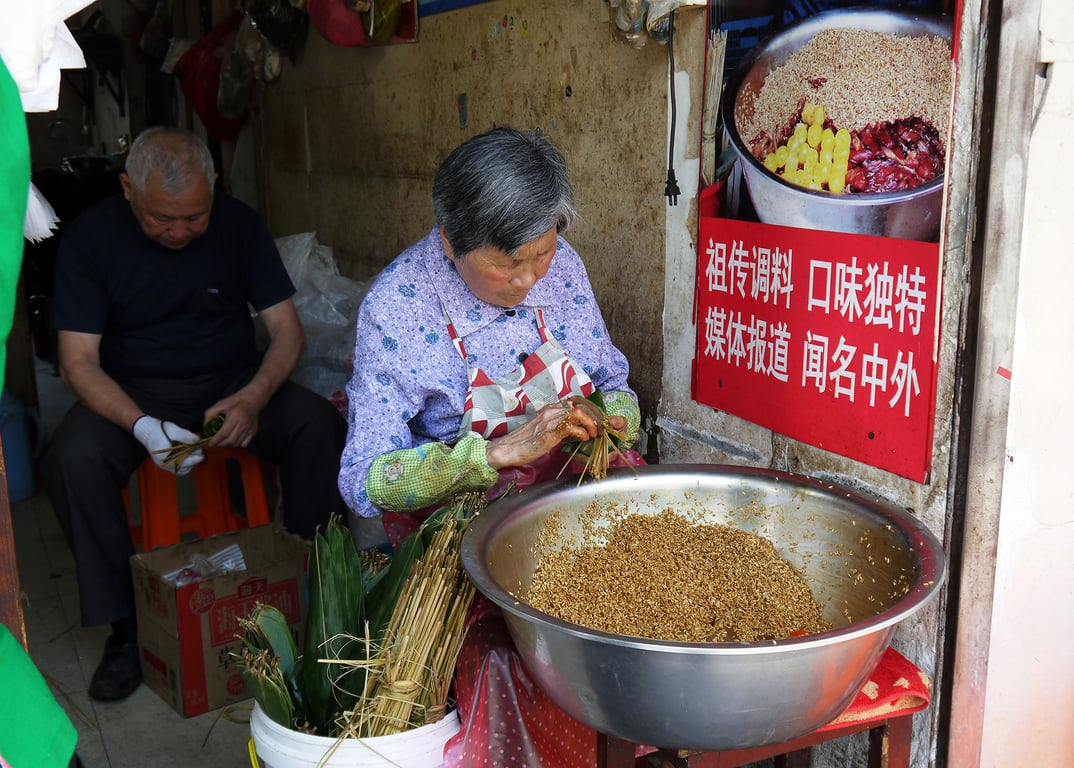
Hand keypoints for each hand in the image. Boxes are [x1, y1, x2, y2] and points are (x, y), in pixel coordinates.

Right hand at [132, 415, 204, 474]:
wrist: (147, 431)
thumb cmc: (160, 430)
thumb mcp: (174, 430)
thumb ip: (186, 436)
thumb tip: (198, 441)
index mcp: (166, 457)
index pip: (185, 463)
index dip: (196, 457)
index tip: (201, 450)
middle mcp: (164, 464)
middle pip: (185, 468)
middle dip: (194, 459)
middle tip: (198, 449)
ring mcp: (164, 465)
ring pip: (182, 471)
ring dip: (190, 463)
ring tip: (193, 452)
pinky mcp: (164, 464)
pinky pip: (177, 470)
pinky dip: (185, 465)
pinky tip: (187, 456)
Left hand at [202, 392, 259, 447]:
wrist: (252, 399)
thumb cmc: (235, 402)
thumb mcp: (219, 405)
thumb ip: (209, 416)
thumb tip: (205, 428)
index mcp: (234, 416)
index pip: (224, 433)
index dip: (215, 441)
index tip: (209, 443)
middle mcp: (243, 423)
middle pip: (230, 441)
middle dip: (220, 445)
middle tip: (214, 444)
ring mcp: (249, 428)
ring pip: (237, 444)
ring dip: (227, 446)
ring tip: (221, 442)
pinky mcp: (253, 432)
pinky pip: (244, 444)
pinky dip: (237, 445)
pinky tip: (232, 440)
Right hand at [485, 399, 603, 469]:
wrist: (509, 449)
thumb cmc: (527, 442)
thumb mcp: (546, 429)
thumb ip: (561, 426)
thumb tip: (580, 430)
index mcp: (551, 408)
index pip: (578, 401)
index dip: (592, 409)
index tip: (598, 420)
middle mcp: (552, 410)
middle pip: (582, 405)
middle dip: (596, 417)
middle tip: (601, 429)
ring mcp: (550, 420)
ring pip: (579, 412)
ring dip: (592, 423)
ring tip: (595, 434)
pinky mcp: (549, 433)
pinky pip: (571, 427)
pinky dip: (582, 432)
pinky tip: (584, 439)